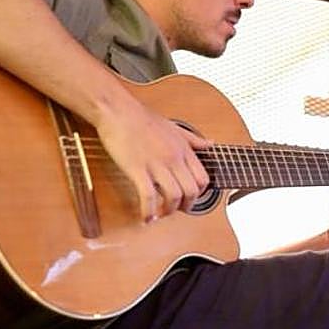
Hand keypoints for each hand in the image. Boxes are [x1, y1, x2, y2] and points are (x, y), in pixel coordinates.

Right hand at [95, 96, 211, 221]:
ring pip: (174, 196)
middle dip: (186, 206)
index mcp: (183, 149)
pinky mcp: (137, 169)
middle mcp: (173, 158)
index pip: (202, 179)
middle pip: (191, 191)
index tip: (189, 198)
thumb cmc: (142, 118)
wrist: (118, 111)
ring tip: (160, 215)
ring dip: (168, 211)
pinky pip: (148, 196)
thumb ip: (193, 139)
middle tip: (177, 210)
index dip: (198, 193)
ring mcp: (156, 164)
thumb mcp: (174, 127)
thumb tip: (210, 144)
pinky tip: (146, 217)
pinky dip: (148, 211)